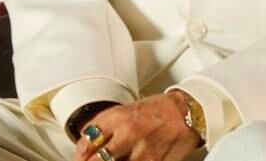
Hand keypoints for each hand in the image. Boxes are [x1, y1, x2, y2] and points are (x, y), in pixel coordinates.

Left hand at [73, 92, 199, 160]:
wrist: (185, 113)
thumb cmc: (157, 111)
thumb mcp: (126, 110)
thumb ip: (104, 125)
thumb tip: (85, 142)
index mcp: (119, 117)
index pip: (88, 139)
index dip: (80, 153)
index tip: (80, 157)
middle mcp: (129, 132)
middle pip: (98, 160)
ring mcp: (143, 151)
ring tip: (112, 160)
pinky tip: (131, 160)